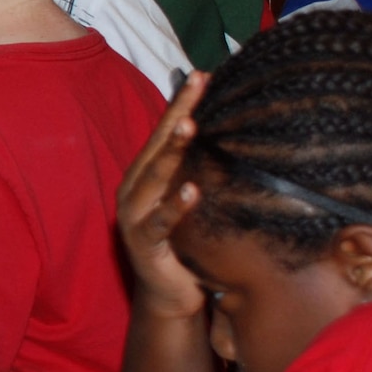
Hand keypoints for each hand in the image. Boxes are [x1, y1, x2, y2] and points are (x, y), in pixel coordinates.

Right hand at [118, 71, 211, 319]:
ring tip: (190, 127)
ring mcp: (135, 216)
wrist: (170, 296)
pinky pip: (160, 222)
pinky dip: (175, 205)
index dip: (182, 103)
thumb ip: (198, 173)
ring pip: (154, 177)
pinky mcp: (143, 243)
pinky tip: (192, 189)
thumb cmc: (185, 246)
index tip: (202, 75)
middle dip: (177, 115)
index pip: (164, 132)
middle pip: (157, 146)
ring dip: (172, 151)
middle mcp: (135, 190)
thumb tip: (236, 139)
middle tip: (196, 85)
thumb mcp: (190, 204)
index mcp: (145, 176)